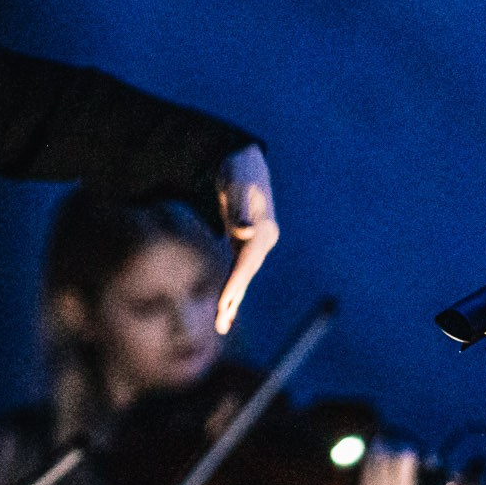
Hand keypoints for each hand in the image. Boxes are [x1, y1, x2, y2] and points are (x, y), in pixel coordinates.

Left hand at [215, 143, 278, 334]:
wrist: (244, 160)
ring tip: (222, 324)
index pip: (247, 262)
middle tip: (221, 324)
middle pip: (247, 273)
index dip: (235, 283)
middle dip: (234, 298)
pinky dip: (233, 286)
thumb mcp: (236, 186)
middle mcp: (264, 239)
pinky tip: (226, 303)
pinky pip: (240, 268)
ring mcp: (257, 242)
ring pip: (244, 275)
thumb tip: (245, 233)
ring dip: (234, 298)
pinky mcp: (247, 242)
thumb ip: (239, 210)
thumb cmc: (238, 171)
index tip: (224, 303)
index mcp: (264, 230)